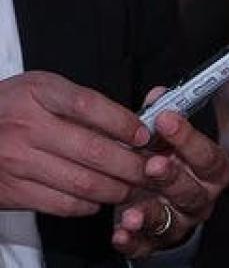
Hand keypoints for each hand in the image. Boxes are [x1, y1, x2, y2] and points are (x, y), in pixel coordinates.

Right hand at [0, 71, 150, 215]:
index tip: (144, 134)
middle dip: (132, 164)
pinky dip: (88, 205)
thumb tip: (131, 124)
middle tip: (151, 169)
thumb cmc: (11, 108)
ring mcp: (17, 162)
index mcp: (39, 94)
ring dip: (116, 188)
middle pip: (95, 151)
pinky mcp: (12, 192)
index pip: (90, 106)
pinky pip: (62, 204)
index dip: (124, 122)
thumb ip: (81, 102)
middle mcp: (27, 127)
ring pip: (83, 182)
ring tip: (131, 186)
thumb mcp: (41, 89)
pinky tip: (98, 198)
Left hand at [111, 88, 228, 256]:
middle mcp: (201, 197)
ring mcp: (180, 222)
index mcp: (212, 170)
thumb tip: (158, 94)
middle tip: (151, 164)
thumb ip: (164, 116)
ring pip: (171, 221)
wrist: (166, 202)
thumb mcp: (170, 139)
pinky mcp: (157, 243)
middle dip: (171, 177)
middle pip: (192, 190)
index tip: (166, 119)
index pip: (209, 155)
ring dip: (151, 214)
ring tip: (132, 211)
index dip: (190, 138)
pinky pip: (146, 246)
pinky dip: (132, 241)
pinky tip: (119, 233)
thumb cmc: (169, 160)